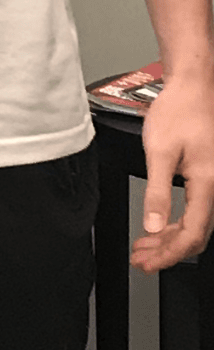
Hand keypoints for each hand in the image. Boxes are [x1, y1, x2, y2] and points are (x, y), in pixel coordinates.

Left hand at [132, 71, 213, 272]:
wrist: (192, 87)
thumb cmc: (179, 111)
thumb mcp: (159, 152)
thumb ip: (156, 192)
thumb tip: (153, 226)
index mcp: (207, 183)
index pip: (192, 234)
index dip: (169, 254)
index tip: (149, 263)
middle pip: (196, 234)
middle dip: (167, 251)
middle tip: (142, 260)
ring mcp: (212, 182)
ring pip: (195, 224)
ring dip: (169, 239)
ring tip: (145, 247)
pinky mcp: (206, 176)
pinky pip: (195, 209)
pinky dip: (175, 222)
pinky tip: (158, 225)